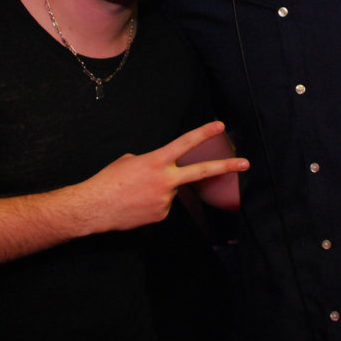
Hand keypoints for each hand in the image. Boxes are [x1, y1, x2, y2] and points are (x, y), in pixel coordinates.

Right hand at [86, 121, 248, 231]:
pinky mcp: (161, 215)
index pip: (185, 143)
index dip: (204, 133)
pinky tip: (137, 205)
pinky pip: (162, 206)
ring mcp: (165, 200)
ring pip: (171, 191)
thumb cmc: (109, 180)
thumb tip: (162, 171)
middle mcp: (165, 180)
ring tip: (136, 193)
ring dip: (158, 191)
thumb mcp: (129, 161)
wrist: (94, 207)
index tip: (220, 125)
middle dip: (225, 166)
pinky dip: (151, 204)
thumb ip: (152, 162)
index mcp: (156, 161)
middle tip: (245, 163)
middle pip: (201, 172)